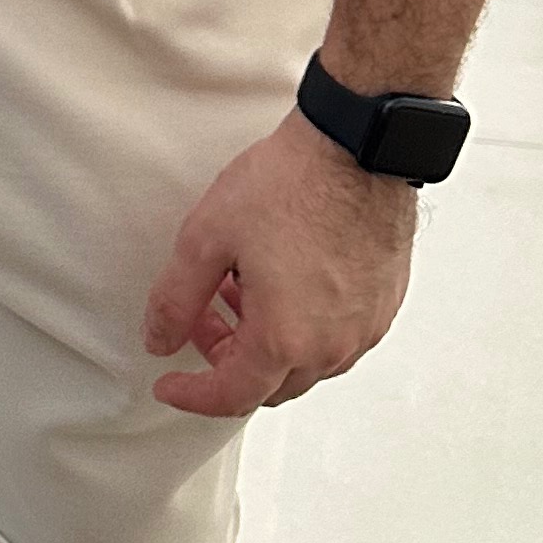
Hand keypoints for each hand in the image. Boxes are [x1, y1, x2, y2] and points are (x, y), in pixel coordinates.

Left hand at [143, 109, 417, 418]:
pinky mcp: (383, 305)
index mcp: (285, 338)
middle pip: (269, 385)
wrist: (357, 147)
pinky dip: (301, 326)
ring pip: (305, 363)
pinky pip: (336, 338)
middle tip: (200, 318)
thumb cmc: (289, 185)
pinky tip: (281, 279)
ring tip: (238, 288)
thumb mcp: (206, 238)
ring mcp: (364, 328)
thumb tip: (159, 340)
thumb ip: (175, 299)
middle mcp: (332, 346)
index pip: (231, 395)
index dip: (191, 395)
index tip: (168, 382)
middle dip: (226, 362)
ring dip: (264, 342)